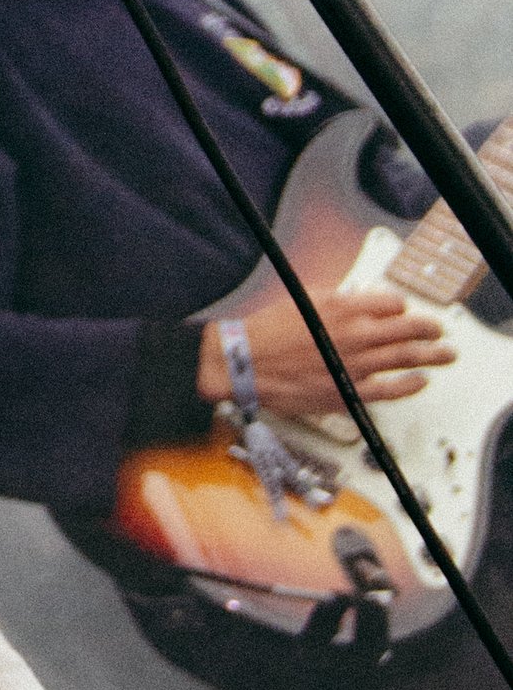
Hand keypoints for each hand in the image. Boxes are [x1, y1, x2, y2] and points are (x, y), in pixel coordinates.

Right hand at [198, 284, 453, 418]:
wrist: (244, 364)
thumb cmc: (267, 332)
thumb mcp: (303, 298)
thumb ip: (337, 298)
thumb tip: (359, 298)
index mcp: (343, 307)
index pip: (392, 303)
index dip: (402, 307)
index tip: (405, 311)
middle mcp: (355, 335)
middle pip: (409, 330)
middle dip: (429, 329)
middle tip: (438, 330)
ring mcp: (355, 365)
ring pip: (407, 358)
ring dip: (432, 355)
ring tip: (446, 354)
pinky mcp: (349, 391)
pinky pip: (391, 390)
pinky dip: (410, 385)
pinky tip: (420, 381)